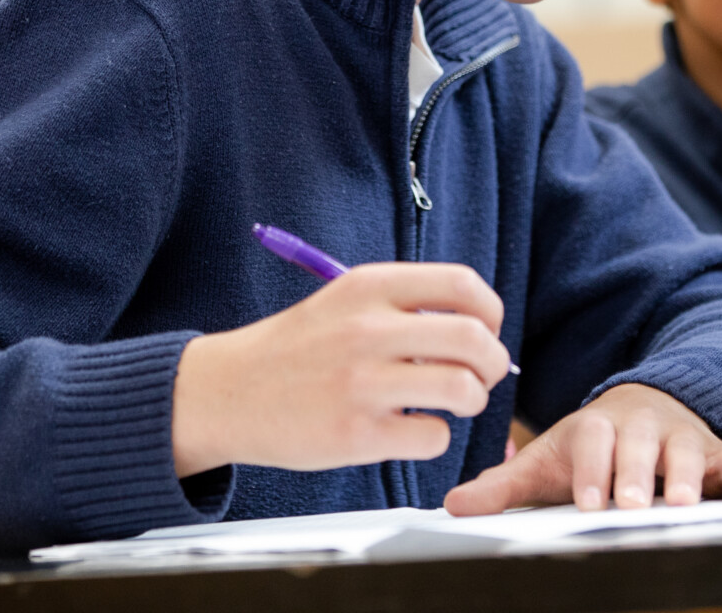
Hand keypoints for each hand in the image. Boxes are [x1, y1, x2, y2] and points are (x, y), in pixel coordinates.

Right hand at [171, 263, 511, 477]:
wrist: (228, 392)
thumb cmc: (297, 349)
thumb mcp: (344, 301)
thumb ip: (404, 303)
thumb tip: (476, 325)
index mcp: (368, 286)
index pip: (463, 285)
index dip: (490, 312)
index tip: (486, 330)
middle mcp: (367, 329)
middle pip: (474, 338)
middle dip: (493, 362)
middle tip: (483, 375)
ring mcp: (361, 383)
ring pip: (463, 388)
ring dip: (472, 399)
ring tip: (455, 403)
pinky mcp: (355, 434)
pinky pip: (433, 436)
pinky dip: (435, 437)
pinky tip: (413, 429)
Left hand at [442, 383, 721, 513]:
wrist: (643, 406)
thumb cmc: (592, 446)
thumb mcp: (548, 460)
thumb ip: (506, 485)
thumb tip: (455, 506)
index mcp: (596, 427)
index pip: (593, 444)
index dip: (593, 471)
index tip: (589, 502)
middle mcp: (641, 427)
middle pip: (641, 446)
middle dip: (638, 476)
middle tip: (634, 506)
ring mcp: (681, 436)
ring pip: (688, 451)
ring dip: (688, 477)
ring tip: (685, 506)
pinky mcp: (716, 450)